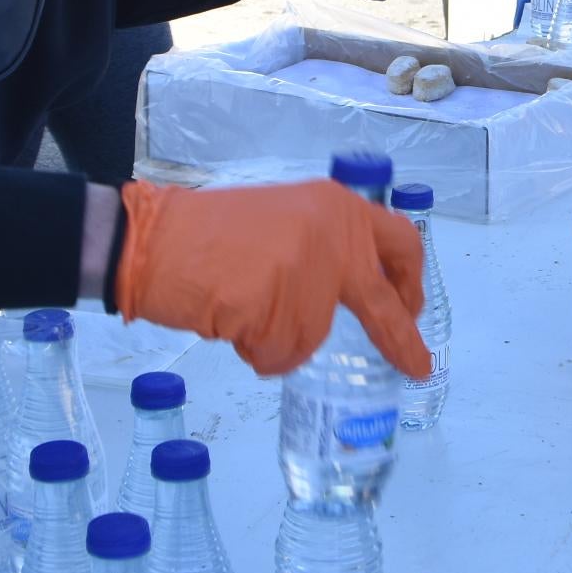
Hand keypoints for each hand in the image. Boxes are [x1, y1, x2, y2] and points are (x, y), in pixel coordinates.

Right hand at [114, 179, 432, 378]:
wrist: (158, 239)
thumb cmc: (211, 234)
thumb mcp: (287, 219)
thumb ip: (325, 246)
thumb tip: (354, 291)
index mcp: (339, 208)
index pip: (400, 244)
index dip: (411, 281)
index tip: (414, 307)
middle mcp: (335, 237)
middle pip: (381, 305)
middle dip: (401, 339)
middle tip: (412, 364)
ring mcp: (311, 275)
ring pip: (313, 337)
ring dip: (280, 337)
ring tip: (240, 306)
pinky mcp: (281, 309)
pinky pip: (279, 354)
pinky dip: (255, 350)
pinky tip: (229, 318)